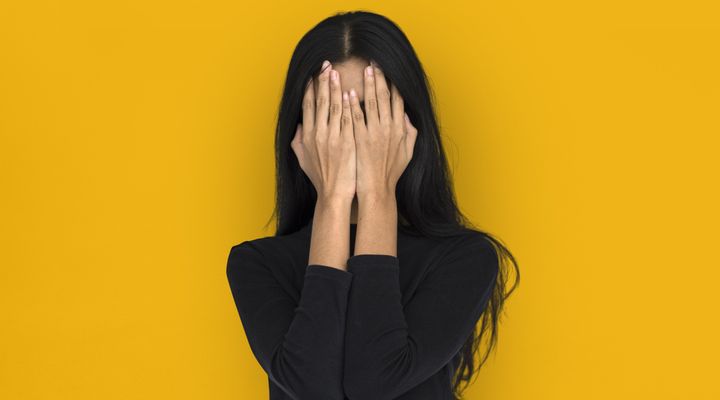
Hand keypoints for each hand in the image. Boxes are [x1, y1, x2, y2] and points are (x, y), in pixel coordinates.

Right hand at [292, 61, 355, 200]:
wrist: (334, 194)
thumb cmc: (320, 178)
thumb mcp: (303, 159)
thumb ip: (299, 140)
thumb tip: (299, 125)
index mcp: (307, 135)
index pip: (307, 105)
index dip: (310, 87)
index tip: (314, 74)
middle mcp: (318, 134)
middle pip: (319, 101)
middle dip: (323, 81)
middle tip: (327, 65)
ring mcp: (332, 137)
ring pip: (333, 106)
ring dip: (335, 87)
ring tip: (337, 72)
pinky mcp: (347, 142)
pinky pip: (347, 118)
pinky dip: (347, 104)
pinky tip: (350, 92)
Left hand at [348, 62, 416, 196]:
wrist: (377, 190)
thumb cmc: (391, 173)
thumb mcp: (408, 152)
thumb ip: (409, 132)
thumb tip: (407, 117)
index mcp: (400, 129)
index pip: (398, 100)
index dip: (393, 84)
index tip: (388, 71)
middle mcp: (389, 128)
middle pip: (385, 97)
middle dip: (380, 78)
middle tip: (374, 63)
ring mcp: (374, 133)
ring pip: (371, 103)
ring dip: (367, 85)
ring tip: (364, 71)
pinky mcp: (360, 140)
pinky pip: (356, 117)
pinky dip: (352, 104)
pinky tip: (348, 93)